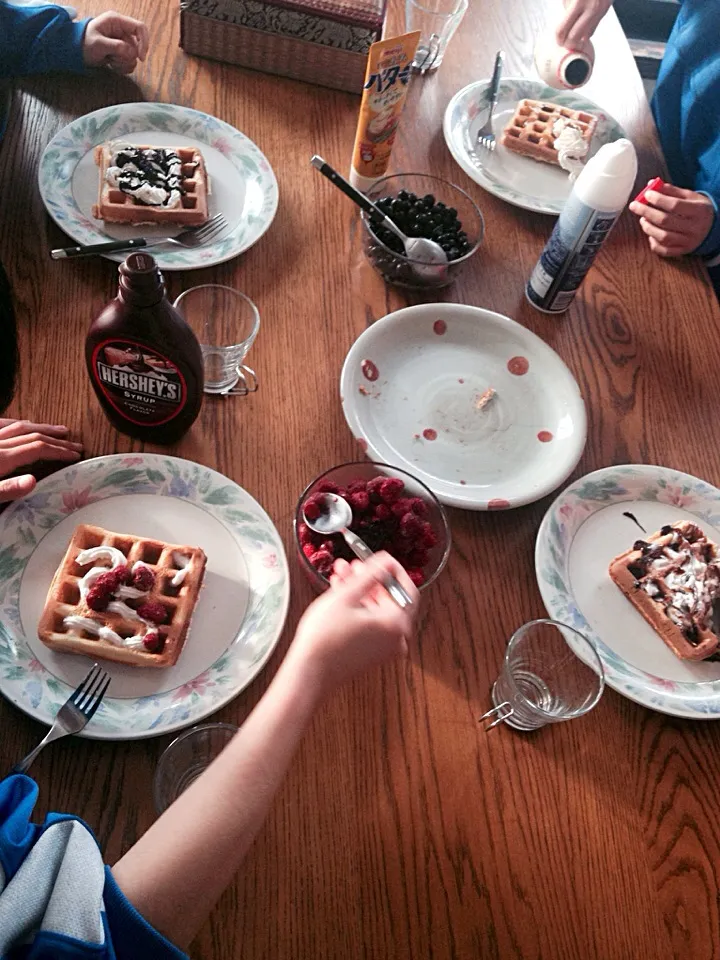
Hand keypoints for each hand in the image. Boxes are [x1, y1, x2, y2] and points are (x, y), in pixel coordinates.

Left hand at [0, 420, 82, 502]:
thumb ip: (8, 488)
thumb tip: (32, 481)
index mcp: (2, 459)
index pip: (37, 449)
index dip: (58, 451)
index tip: (75, 455)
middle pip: (33, 437)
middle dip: (58, 441)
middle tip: (75, 445)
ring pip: (20, 428)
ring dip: (42, 428)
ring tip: (58, 430)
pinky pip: (3, 425)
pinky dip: (18, 423)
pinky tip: (25, 424)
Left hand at [82, 12, 148, 74]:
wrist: (76, 51)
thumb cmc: (84, 42)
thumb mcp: (98, 43)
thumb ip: (116, 46)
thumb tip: (132, 53)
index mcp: (117, 21)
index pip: (140, 28)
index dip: (144, 42)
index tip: (141, 58)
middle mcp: (122, 30)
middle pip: (137, 46)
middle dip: (126, 56)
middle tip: (112, 58)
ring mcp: (122, 41)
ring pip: (134, 57)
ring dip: (123, 63)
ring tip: (110, 61)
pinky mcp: (121, 52)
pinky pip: (130, 63)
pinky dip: (122, 67)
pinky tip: (111, 64)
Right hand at [291, 552, 418, 694]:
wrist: (309, 672)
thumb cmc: (325, 639)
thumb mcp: (347, 596)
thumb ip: (371, 574)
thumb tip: (386, 562)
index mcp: (397, 623)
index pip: (406, 587)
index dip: (392, 569)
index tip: (381, 558)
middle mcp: (397, 637)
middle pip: (389, 598)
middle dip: (369, 579)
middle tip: (354, 565)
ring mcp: (385, 647)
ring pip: (377, 610)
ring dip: (360, 591)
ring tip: (341, 576)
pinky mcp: (373, 653)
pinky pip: (371, 623)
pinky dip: (358, 608)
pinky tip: (340, 595)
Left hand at [555, 0, 612, 45]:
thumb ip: (567, 8)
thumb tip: (564, 27)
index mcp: (578, 2)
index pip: (563, 30)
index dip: (558, 38)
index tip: (557, 39)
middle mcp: (591, 8)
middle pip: (575, 38)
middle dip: (568, 42)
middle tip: (563, 41)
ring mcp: (600, 10)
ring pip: (586, 36)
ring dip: (578, 39)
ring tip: (572, 36)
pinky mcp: (605, 11)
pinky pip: (594, 27)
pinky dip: (586, 31)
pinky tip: (582, 28)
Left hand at [629, 184, 714, 256]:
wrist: (712, 228)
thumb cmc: (698, 209)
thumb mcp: (691, 197)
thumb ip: (671, 191)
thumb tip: (651, 184)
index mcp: (699, 211)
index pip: (675, 205)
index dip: (658, 199)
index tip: (647, 194)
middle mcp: (694, 228)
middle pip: (665, 221)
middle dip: (647, 212)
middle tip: (635, 206)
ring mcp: (688, 242)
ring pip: (663, 237)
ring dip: (648, 227)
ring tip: (643, 219)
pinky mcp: (682, 251)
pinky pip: (664, 250)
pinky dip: (653, 243)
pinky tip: (650, 234)